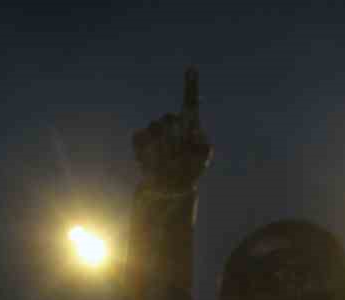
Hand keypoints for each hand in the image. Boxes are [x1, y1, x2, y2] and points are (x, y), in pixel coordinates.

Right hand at [132, 68, 212, 192]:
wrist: (169, 187)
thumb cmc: (189, 172)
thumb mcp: (202, 160)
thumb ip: (204, 146)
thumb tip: (196, 134)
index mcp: (188, 124)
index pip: (190, 102)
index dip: (191, 84)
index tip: (192, 67)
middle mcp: (171, 122)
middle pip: (169, 118)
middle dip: (173, 139)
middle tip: (176, 158)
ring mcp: (155, 129)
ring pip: (155, 128)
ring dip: (161, 147)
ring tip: (166, 164)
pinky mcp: (141, 138)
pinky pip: (140, 137)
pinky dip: (144, 151)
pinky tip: (150, 163)